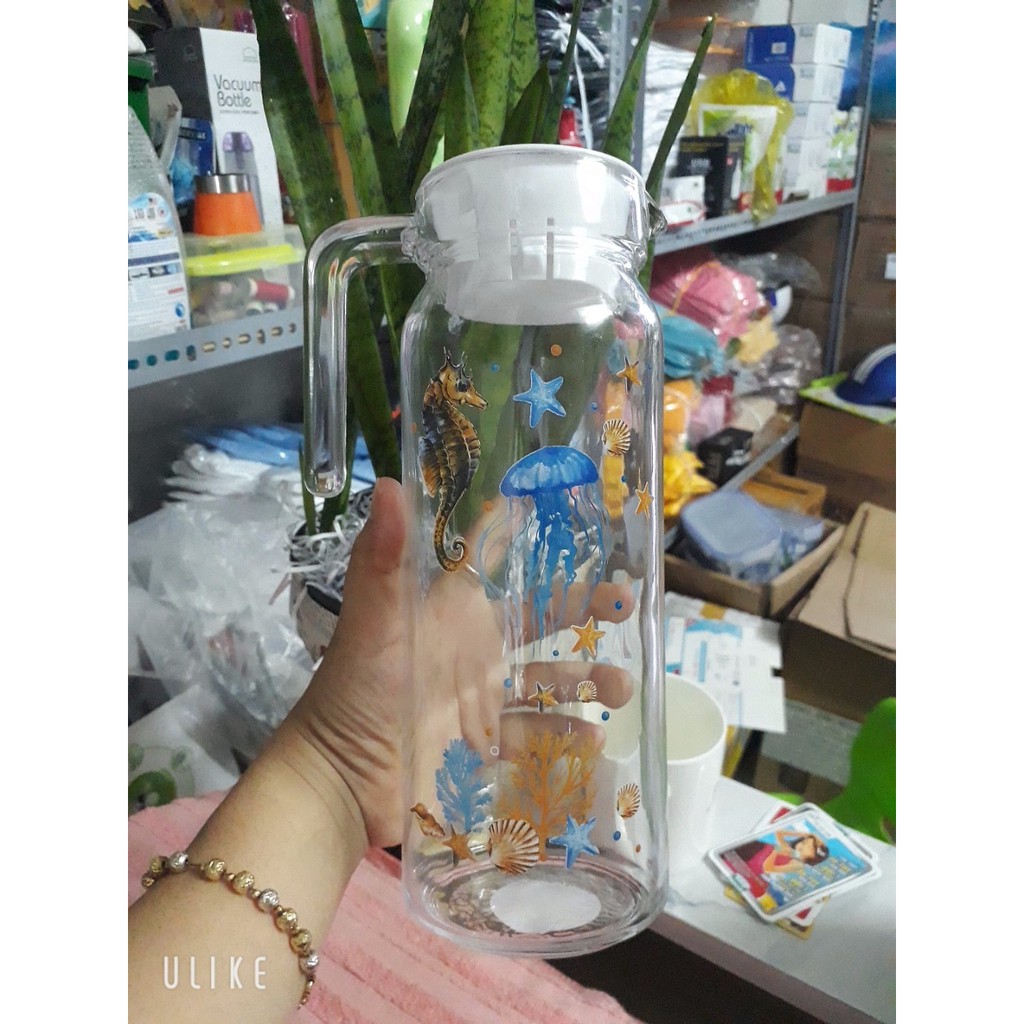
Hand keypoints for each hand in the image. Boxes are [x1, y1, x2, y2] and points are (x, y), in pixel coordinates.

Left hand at [284, 477, 634, 848]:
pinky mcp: (484, 745)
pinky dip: (565, 739)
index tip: (577, 519)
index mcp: (449, 610)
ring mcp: (481, 698)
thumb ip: (383, 561)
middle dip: (584, 608)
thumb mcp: (372, 624)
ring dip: (585, 680)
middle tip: (627, 603)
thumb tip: (388, 485)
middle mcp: (472, 648)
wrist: (340, 782)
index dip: (530, 539)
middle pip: (538, 619)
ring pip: (545, 682)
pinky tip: (595, 741)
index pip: (493, 561)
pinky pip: (534, 737)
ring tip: (622, 688)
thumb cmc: (355, 692)